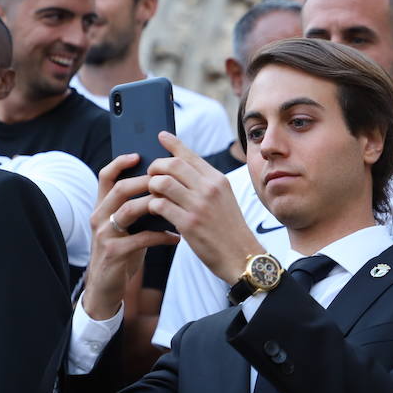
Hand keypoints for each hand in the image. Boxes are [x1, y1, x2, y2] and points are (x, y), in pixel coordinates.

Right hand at [82, 154, 178, 319]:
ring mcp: (104, 235)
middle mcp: (99, 217)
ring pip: (129, 210)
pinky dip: (161, 236)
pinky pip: (141, 238)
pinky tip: (176, 238)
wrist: (106, 288)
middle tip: (169, 179)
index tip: (138, 154)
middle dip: (146, 181)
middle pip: (120, 189)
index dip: (120, 163)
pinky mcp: (113, 253)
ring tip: (175, 204)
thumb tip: (165, 187)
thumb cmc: (123, 253)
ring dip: (154, 205)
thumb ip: (137, 209)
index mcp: (102, 207)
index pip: (106, 176)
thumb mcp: (126, 228)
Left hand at [145, 132, 260, 282]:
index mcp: (218, 180)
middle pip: (172, 165)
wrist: (241, 256)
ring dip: (151, 187)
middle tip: (151, 175)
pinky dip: (152, 206)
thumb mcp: (224, 199)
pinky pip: (159, 205)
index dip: (173, 143)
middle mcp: (209, 188)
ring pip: (162, 183)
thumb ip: (205, 184)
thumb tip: (182, 170)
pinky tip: (155, 210)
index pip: (190, 155)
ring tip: (153, 194)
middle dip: (155, 167)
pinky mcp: (188, 223)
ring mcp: (199, 205)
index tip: (161, 136)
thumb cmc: (229, 229)